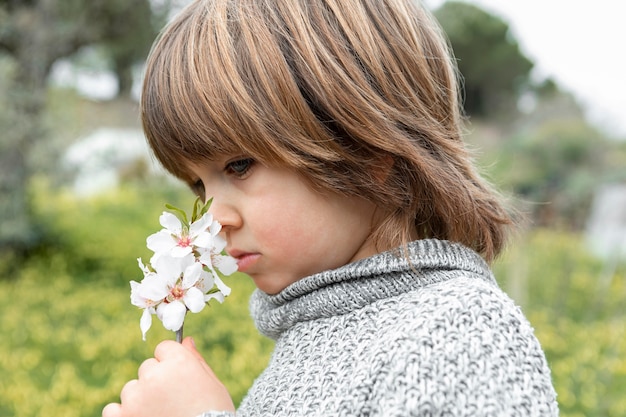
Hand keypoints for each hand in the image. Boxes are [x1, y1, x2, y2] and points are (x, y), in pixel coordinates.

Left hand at [102, 337, 234, 416]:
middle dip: (156, 381)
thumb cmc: (215, 413)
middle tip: (172, 401)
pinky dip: (123, 415)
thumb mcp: (213, 385)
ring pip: (131, 388)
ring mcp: (136, 398)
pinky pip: (113, 409)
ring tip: (160, 414)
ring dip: (140, 398)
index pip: (164, 348)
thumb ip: (196, 360)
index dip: (172, 363)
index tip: (179, 379)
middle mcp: (154, 375)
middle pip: (147, 367)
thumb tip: (187, 340)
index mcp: (178, 362)